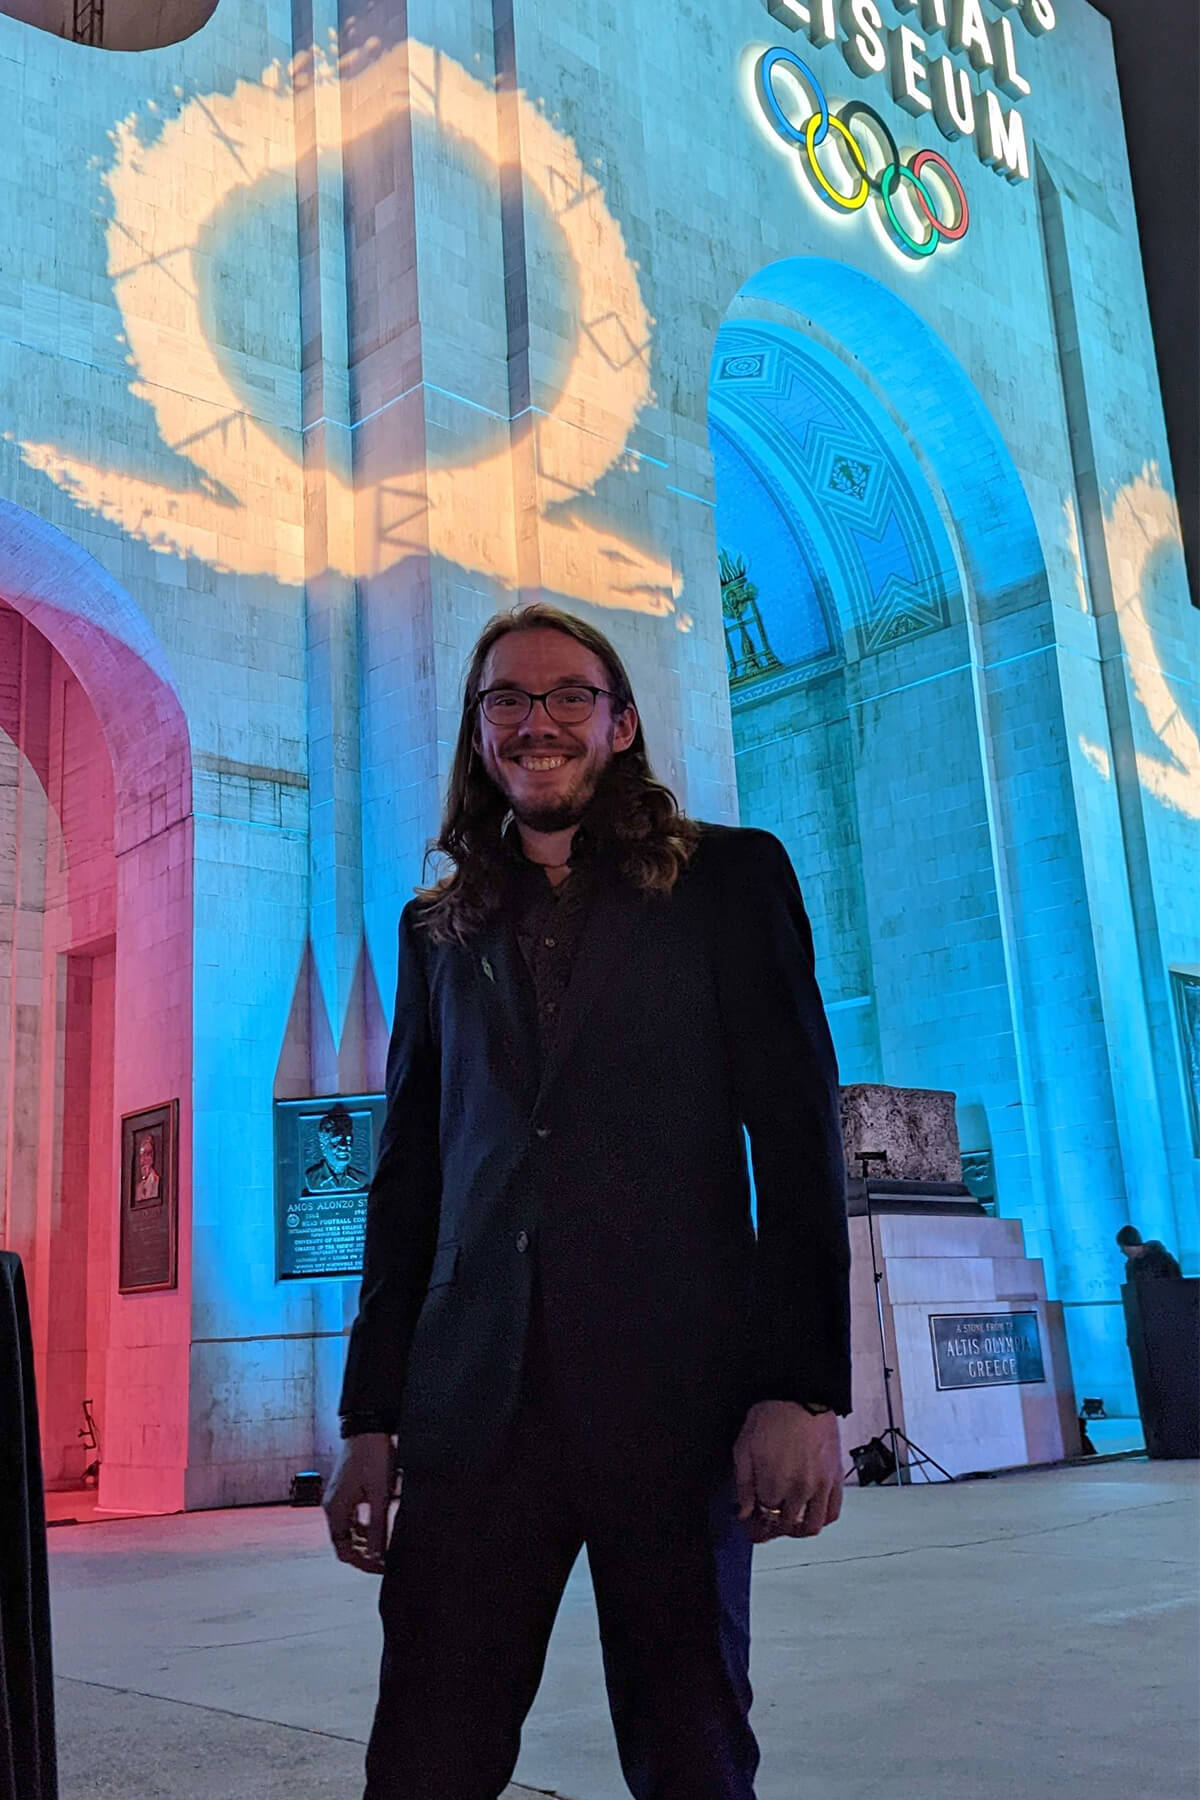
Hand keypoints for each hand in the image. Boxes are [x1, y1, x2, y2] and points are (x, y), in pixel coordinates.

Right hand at [323, 1432, 396, 1572]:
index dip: (362, 1563)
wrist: (369, 1427)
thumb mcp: (379, 1495)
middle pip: (345, 1542)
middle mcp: (333, 1506)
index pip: (343, 1550)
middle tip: (386, 1560)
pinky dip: (366, 1525)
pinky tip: (383, 1525)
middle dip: (365, 1553)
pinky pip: (354, 1516)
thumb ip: (377, 1527)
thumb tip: (376, 1556)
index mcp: (335, 1510)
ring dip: (366, 1540)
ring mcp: (339, 1498)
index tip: (381, 1567)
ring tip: (387, 1545)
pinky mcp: (348, 1490)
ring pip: (350, 1530)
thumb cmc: (373, 1457)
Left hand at [733, 1402, 842, 1542]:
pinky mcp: (836, 1478)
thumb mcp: (744, 1447)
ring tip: (788, 1523)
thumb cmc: (772, 1414)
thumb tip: (745, 1512)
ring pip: (812, 1526)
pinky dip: (822, 1519)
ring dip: (798, 1531)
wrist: (802, 1394)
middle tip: (766, 1524)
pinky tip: (810, 1513)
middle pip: (787, 1525)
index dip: (755, 1524)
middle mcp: (800, 1490)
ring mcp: (821, 1486)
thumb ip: (743, 1484)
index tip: (750, 1523)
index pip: (764, 1519)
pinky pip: (833, 1512)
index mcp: (774, 1483)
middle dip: (773, 1529)